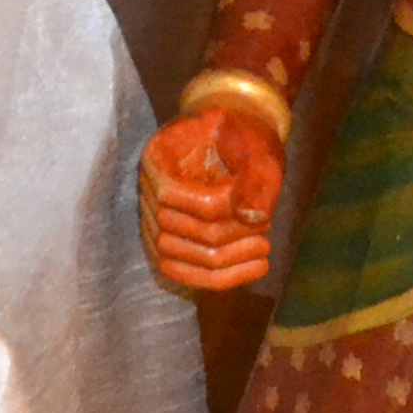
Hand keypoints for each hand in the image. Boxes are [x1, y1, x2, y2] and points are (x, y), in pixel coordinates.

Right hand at [139, 105, 282, 294]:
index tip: (259, 206)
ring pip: (172, 259)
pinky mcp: (167, 238)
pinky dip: (218, 277)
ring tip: (262, 249)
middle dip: (225, 238)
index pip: (172, 196)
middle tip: (266, 231)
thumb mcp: (257, 146)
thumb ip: (256, 177)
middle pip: (171, 233)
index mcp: (159, 157)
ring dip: (224, 263)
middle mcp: (147, 189)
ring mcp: (152, 217)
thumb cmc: (245, 138)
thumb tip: (252, 218)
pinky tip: (255, 267)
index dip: (217, 207)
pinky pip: (180, 270)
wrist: (234, 135)